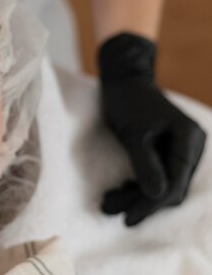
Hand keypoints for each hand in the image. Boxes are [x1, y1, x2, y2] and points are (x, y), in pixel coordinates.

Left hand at [98, 33, 205, 225]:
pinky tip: (118, 191)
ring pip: (163, 184)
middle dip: (140, 201)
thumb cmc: (126, 102)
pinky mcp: (169, 152)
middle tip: (109, 208)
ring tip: (108, 202)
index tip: (128, 219)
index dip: (151, 205)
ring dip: (136, 196)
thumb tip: (158, 196)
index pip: (174, 184)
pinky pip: (159, 176)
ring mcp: (183, 150)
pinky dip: (138, 185)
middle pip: (170, 187)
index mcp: (189, 139)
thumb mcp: (133, 134)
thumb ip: (145, 163)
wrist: (124, 81)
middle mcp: (192, 146)